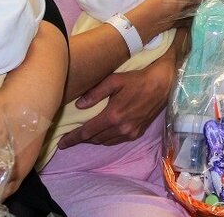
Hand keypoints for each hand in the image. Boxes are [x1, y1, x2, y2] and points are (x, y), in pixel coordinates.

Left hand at [57, 57, 175, 147]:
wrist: (161, 84)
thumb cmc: (137, 79)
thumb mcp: (114, 80)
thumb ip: (95, 93)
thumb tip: (79, 105)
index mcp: (113, 116)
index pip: (87, 132)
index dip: (73, 138)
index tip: (62, 143)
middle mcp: (121, 128)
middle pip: (95, 139)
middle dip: (81, 140)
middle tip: (69, 139)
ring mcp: (130, 132)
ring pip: (106, 141)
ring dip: (94, 140)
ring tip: (84, 136)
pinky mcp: (137, 133)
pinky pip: (116, 140)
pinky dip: (106, 139)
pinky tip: (102, 134)